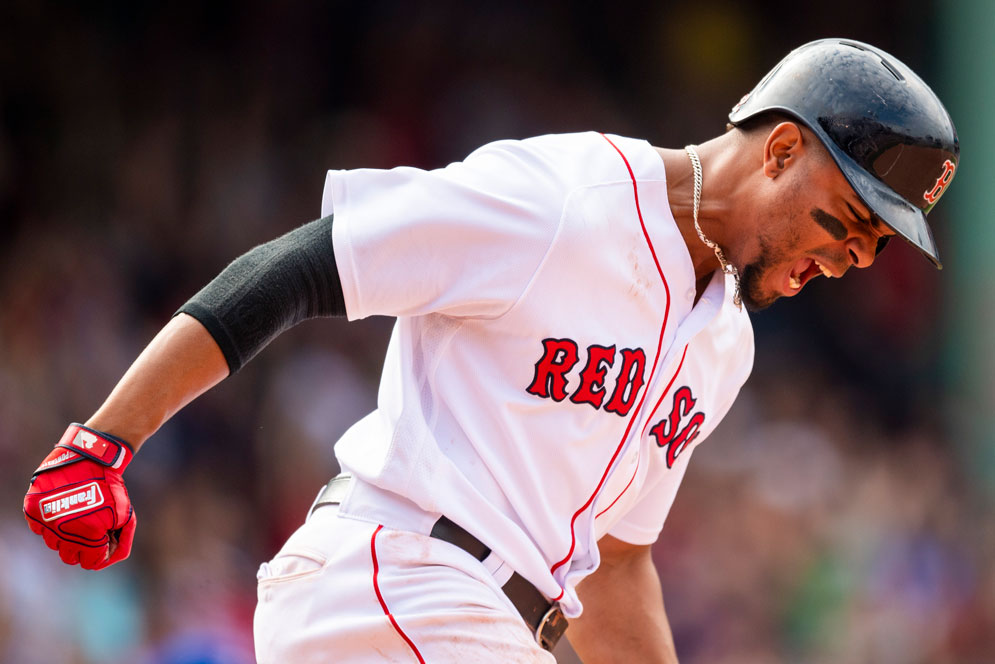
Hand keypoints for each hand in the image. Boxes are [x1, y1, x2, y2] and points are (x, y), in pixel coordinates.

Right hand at [23, 423, 135, 569]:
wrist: (90, 457)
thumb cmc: (110, 488)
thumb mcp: (127, 514)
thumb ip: (123, 542)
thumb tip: (107, 559)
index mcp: (88, 535)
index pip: (91, 563)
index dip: (101, 552)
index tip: (105, 539)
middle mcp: (63, 531)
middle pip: (70, 558)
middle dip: (83, 548)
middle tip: (90, 530)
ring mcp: (45, 520)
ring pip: (53, 544)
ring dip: (65, 535)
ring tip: (77, 516)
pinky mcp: (32, 509)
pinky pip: (38, 529)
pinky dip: (49, 523)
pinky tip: (62, 509)